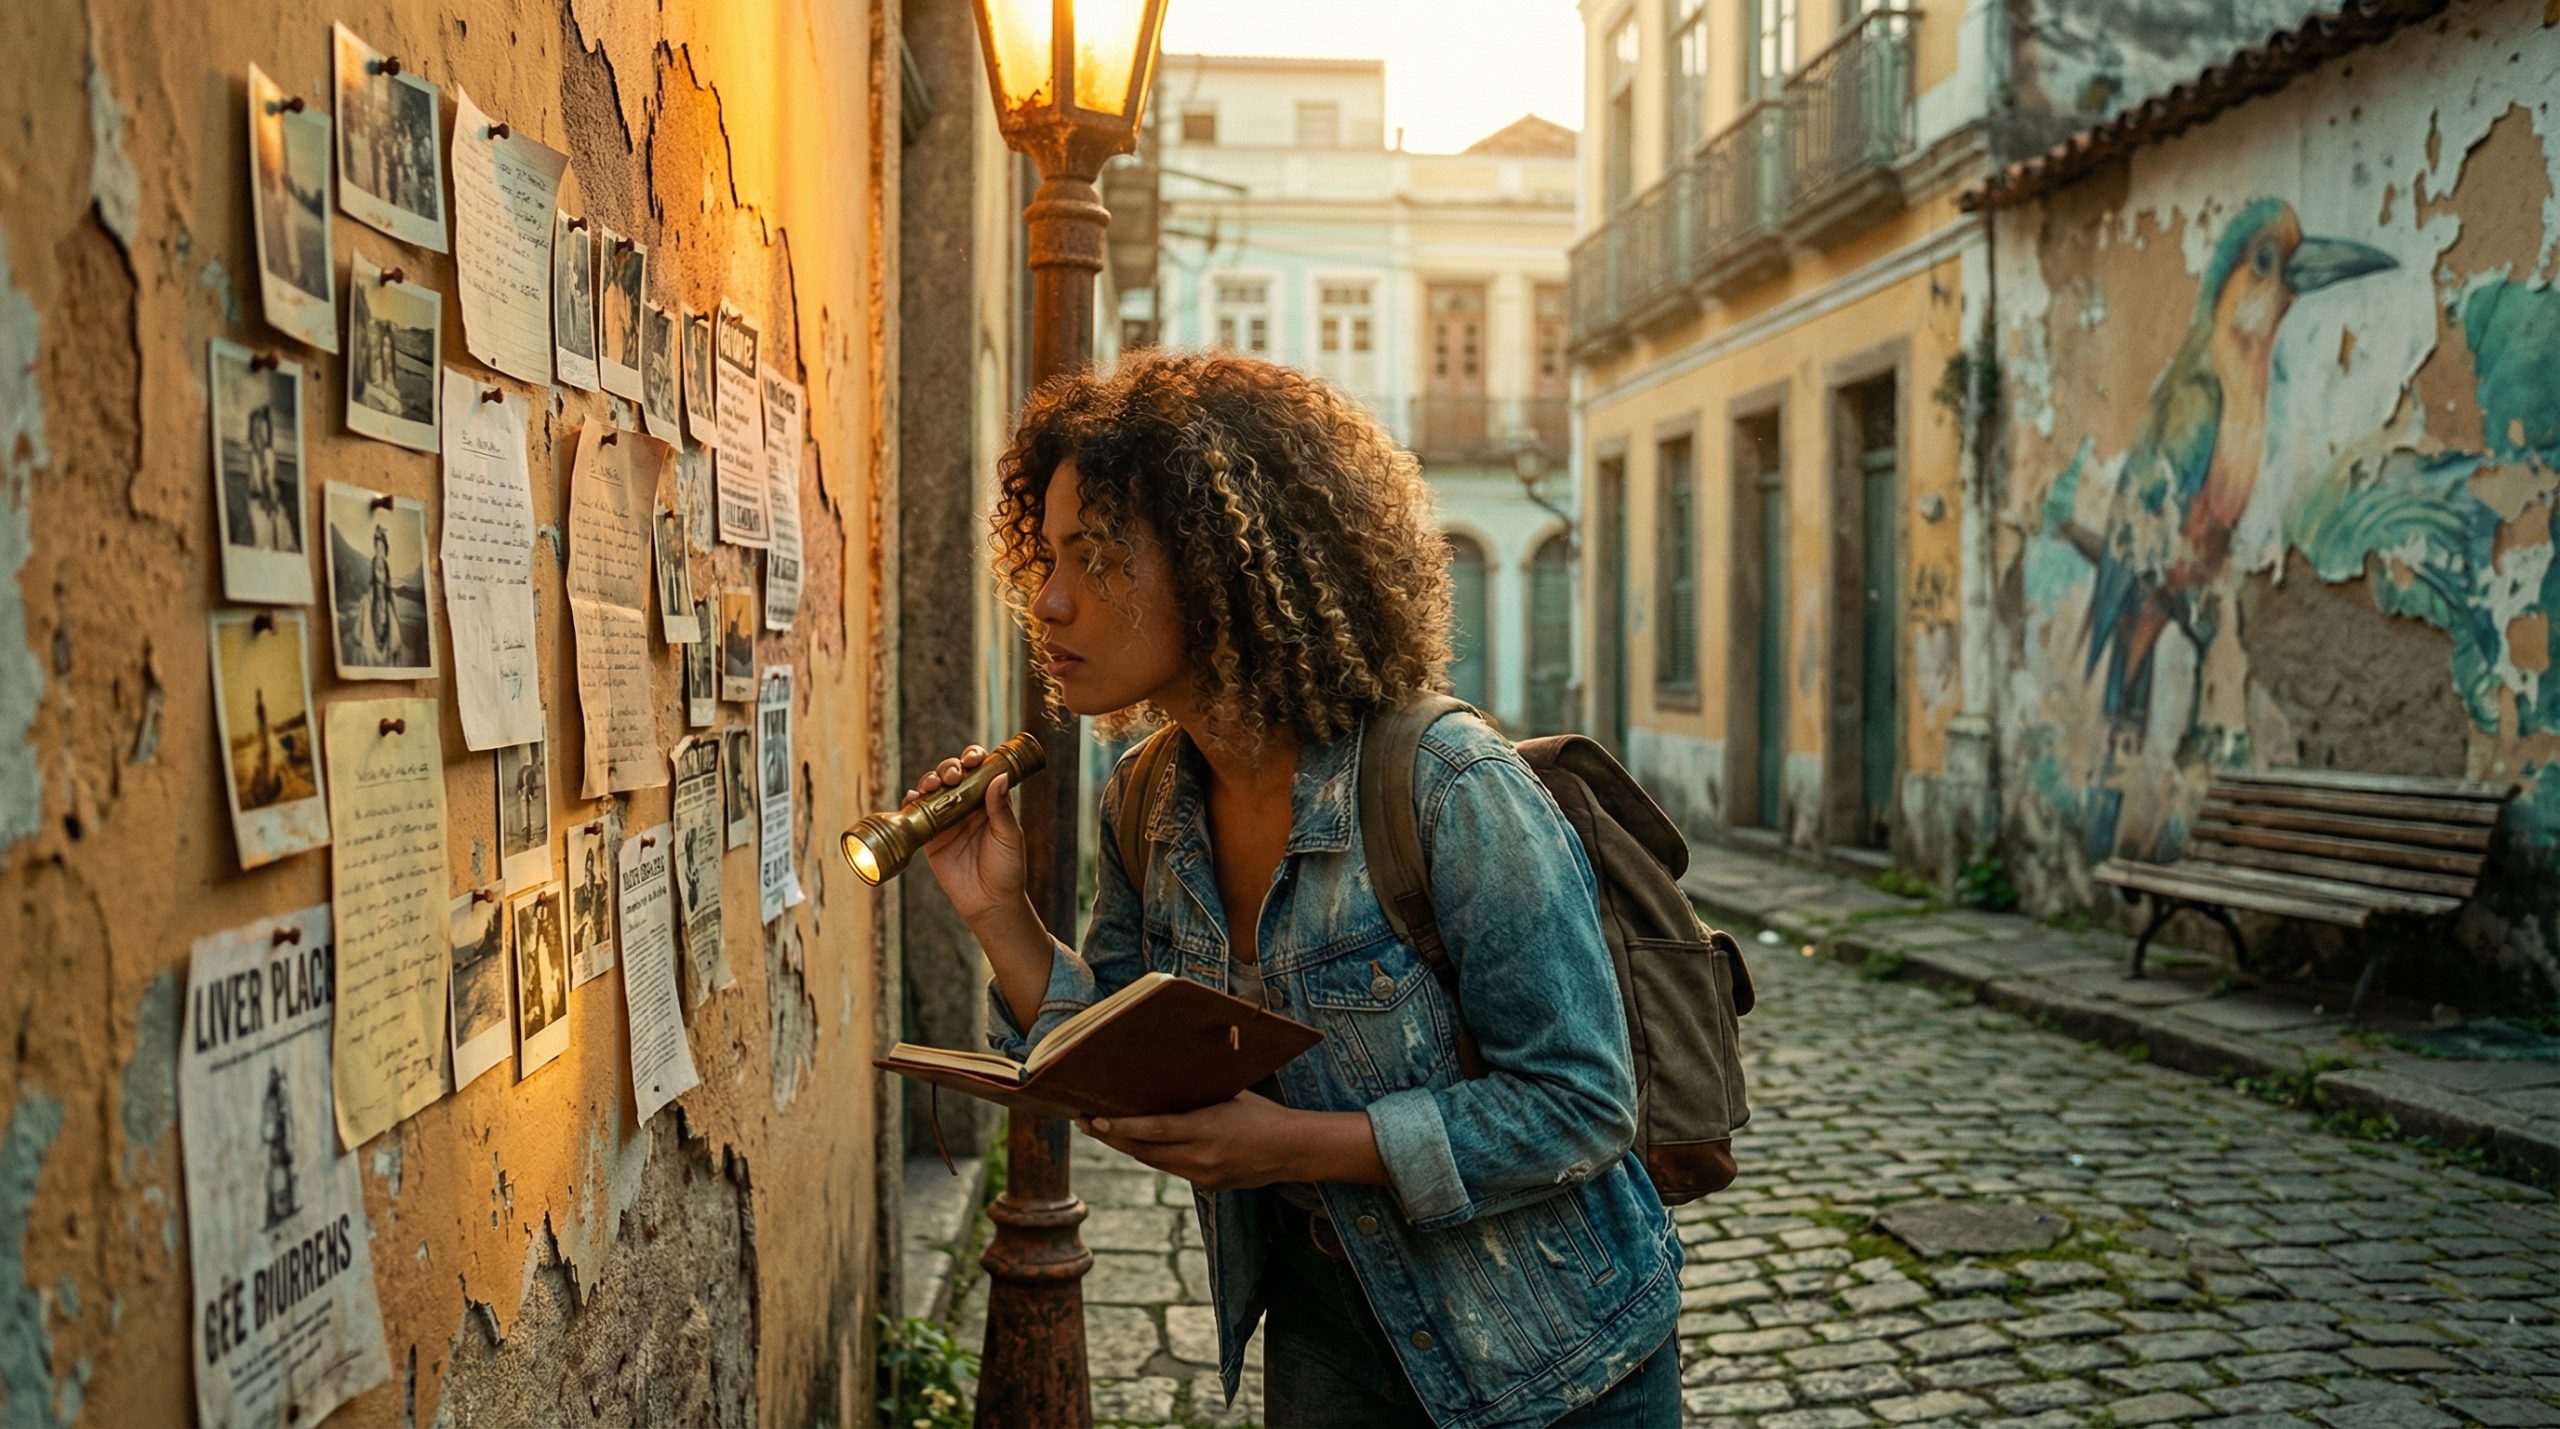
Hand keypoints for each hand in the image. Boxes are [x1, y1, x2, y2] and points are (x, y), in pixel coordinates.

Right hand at [906, 745, 1025, 926]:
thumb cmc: (1007, 869)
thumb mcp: (1009, 836)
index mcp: (989, 801)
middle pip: (953, 775)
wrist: (990, 903)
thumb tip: (999, 776)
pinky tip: (913, 798)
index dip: (974, 758)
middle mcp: (966, 806)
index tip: (973, 759)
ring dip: (930, 780)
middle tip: (953, 776)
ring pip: (933, 790)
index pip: (980, 771)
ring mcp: (947, 820)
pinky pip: (917, 814)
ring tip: (932, 784)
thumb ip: (1001, 808)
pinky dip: (911, 802)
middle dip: (949, 768)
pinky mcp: (930, 837)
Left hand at [1077, 1092, 1303, 1191]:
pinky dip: (1151, 1154)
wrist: (1292, 1150)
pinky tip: (1136, 1141)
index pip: (1152, 1131)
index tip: (1093, 1118)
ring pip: (1152, 1161)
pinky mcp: (1206, 1185)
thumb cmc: (1261, 1113)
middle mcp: (1200, 1158)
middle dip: (1110, 1136)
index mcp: (1206, 1130)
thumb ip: (1194, 1098)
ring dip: (1126, 1146)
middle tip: (1083, 1121)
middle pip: (1143, 1150)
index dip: (1119, 1127)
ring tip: (1101, 1129)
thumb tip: (1157, 1084)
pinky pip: (1170, 1168)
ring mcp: (1202, 1175)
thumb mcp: (1227, 1096)